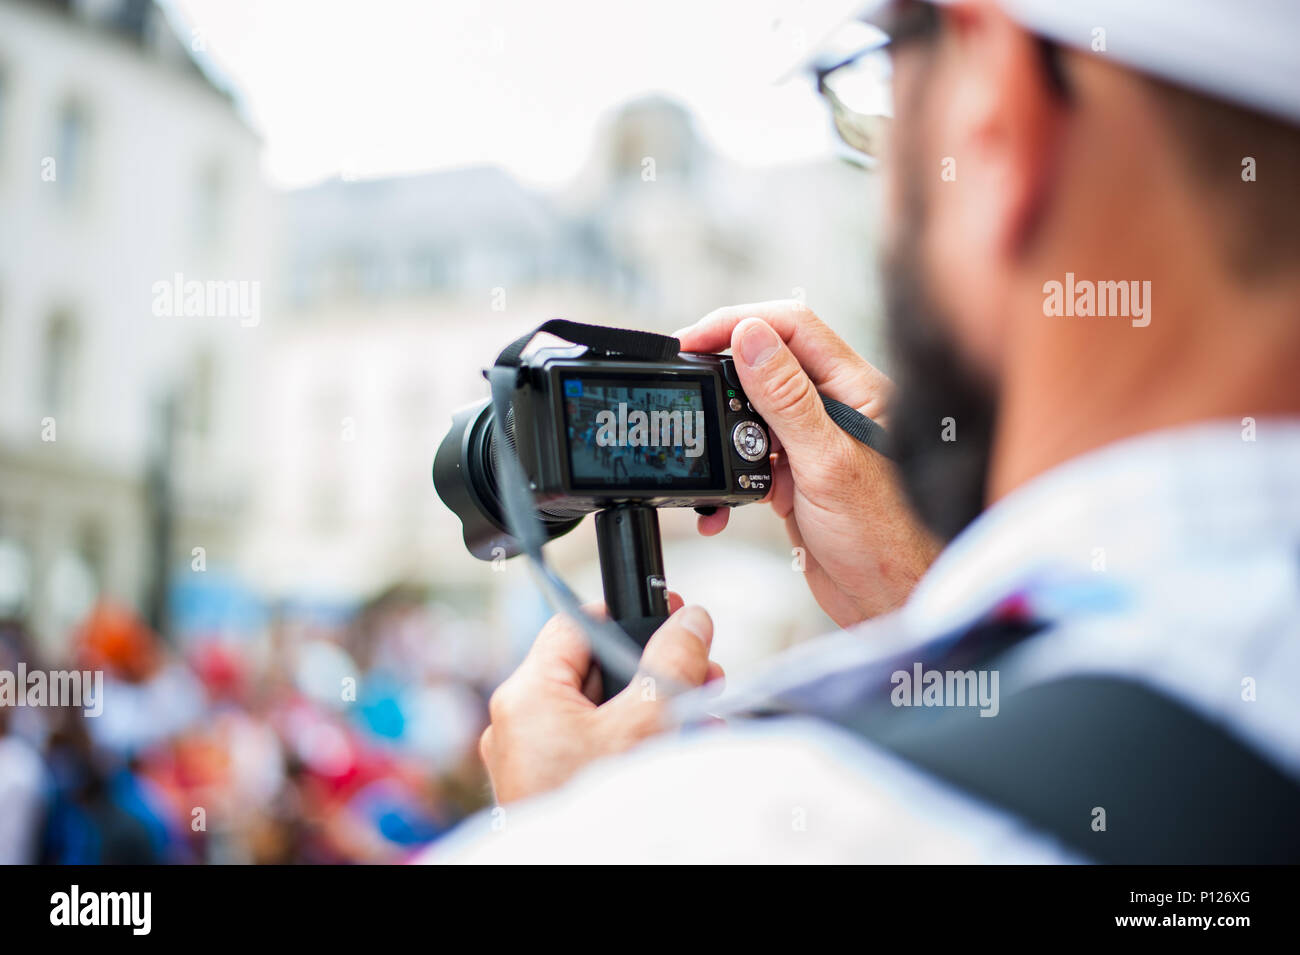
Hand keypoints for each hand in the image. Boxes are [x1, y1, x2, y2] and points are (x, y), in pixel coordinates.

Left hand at [480, 594, 723, 803]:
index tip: (672, 614)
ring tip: (703, 716)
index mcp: (526, 694)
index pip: (577, 623)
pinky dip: (638, 744)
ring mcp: (533, 761)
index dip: (629, 613)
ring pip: (603, 713)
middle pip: (596, 670)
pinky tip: (681, 750)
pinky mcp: (551, 789)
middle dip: (656, 671)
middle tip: (703, 674)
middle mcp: (520, 724)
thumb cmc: (600, 807)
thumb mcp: (648, 721)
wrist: (586, 872)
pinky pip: (597, 749)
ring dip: (656, 710)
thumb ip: (671, 662)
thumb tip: (691, 621)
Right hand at [677, 301, 939, 625]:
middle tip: (683, 384)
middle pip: (768, 362)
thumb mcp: (827, 463)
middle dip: (722, 375)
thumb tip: (749, 335)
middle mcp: (838, 408)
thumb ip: (786, 398)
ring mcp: (816, 442)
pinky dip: (728, 478)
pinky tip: (720, 504)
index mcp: (857, 389)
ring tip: (704, 455)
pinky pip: (750, 460)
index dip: (739, 323)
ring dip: (722, 436)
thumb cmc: (887, 538)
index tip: (692, 339)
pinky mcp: (798, 477)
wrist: (891, 603)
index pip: (793, 327)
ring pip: (753, 413)